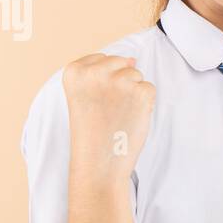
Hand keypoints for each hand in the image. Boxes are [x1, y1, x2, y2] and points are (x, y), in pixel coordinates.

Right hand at [62, 54, 154, 179]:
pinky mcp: (140, 92)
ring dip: (133, 94)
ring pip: (136, 75)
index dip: (103, 83)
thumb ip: (102, 73)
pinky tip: (131, 119)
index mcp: (74, 71)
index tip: (95, 102)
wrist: (99, 164)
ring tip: (119, 115)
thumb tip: (132, 59)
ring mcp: (119, 81)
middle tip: (108, 111)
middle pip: (120, 63)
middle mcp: (95, 72)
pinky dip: (145, 104)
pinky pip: (149, 89)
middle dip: (120, 84)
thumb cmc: (91, 132)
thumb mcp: (85, 96)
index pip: (101, 59)